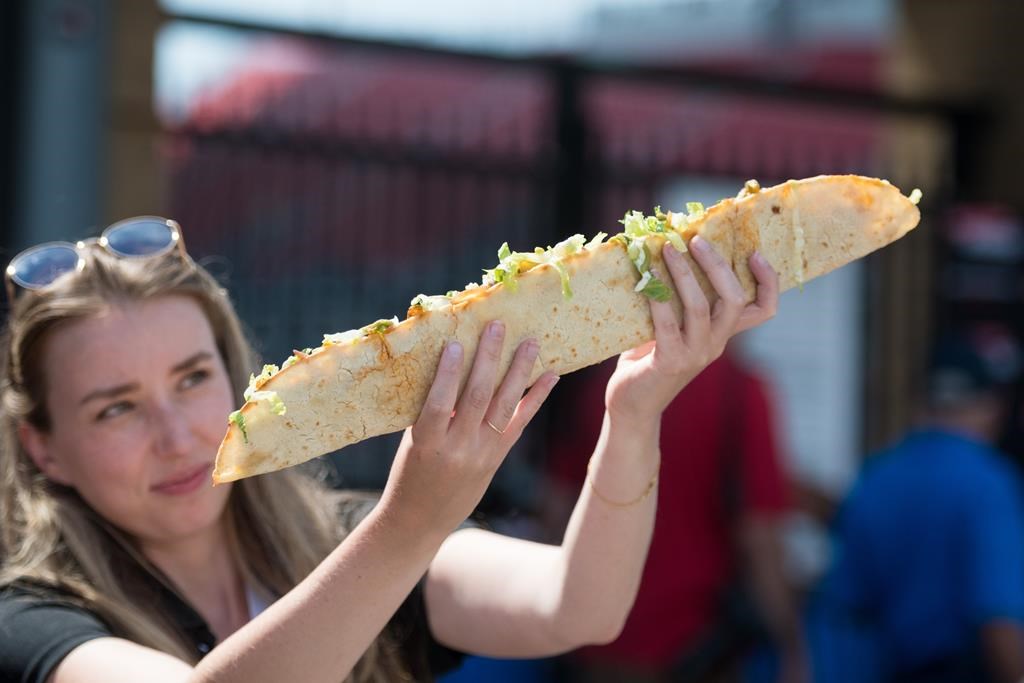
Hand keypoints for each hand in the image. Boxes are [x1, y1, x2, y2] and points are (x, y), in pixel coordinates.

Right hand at [382, 321, 558, 533]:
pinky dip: (536, 398)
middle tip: (498, 327)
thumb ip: (430, 409)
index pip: (438, 405)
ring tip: (531, 342)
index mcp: (427, 443)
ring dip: (519, 372)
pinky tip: (550, 376)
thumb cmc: (409, 471)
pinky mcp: (497, 458)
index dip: (448, 374)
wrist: (420, 519)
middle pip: (477, 398)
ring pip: (504, 407)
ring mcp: (481, 454)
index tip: (455, 343)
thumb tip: (449, 363)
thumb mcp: (412, 440)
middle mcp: (458, 448)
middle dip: (489, 360)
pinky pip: (520, 424)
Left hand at [605, 236, 778, 425]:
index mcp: (722, 334)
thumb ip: (675, 300)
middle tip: (697, 240)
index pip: (763, 309)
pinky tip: (645, 278)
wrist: (632, 406)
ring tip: (667, 249)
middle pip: (735, 299)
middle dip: (718, 265)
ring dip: (683, 273)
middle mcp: (716, 344)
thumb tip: (665, 251)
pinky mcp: (670, 362)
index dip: (768, 281)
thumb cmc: (647, 360)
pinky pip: (666, 323)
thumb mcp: (670, 327)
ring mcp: (695, 354)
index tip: (755, 253)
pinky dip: (656, 297)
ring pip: (700, 307)